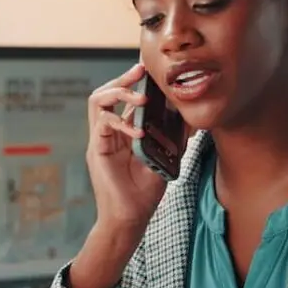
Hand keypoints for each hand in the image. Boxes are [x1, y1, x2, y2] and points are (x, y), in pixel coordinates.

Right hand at [86, 63, 166, 230]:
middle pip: (107, 93)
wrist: (130, 219)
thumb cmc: (145, 193)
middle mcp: (109, 133)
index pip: (124, 99)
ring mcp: (101, 141)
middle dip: (123, 77)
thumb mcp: (165, 158)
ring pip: (97, 101)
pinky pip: (101, 124)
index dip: (134, 81)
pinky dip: (121, 122)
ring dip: (119, 92)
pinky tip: (139, 132)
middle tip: (141, 69)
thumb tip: (190, 117)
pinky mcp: (98, 151)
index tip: (149, 68)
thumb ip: (172, 138)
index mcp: (123, 133)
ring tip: (141, 96)